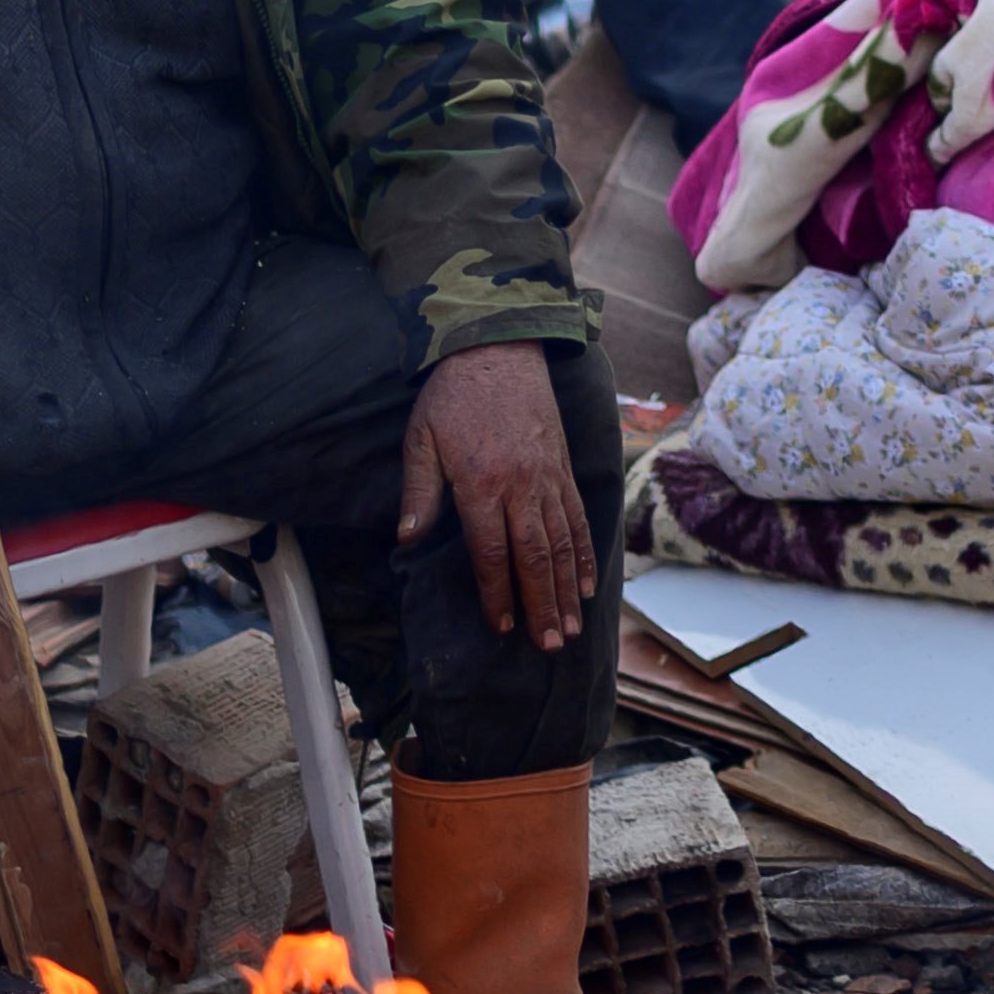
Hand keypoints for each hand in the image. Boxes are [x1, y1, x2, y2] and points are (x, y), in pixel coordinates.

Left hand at [399, 342, 590, 652]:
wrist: (498, 348)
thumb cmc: (452, 396)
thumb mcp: (421, 439)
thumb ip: (419, 492)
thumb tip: (406, 539)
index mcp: (481, 483)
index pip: (492, 552)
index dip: (498, 594)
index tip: (502, 627)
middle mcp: (521, 486)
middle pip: (536, 557)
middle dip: (542, 605)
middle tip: (549, 645)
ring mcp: (548, 478)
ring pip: (563, 543)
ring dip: (568, 589)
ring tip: (571, 627)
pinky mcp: (563, 468)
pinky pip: (578, 517)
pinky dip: (585, 553)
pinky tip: (587, 583)